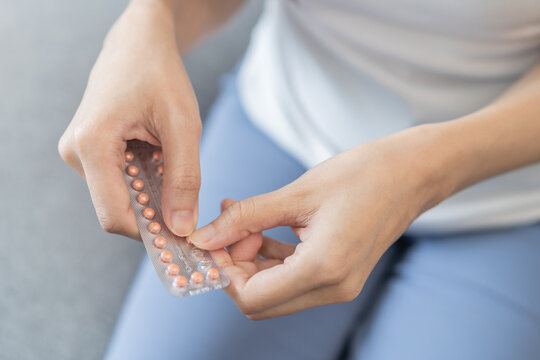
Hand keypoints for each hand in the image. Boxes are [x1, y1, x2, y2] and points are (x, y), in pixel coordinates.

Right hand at [58, 2, 200, 238]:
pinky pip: (119, 180)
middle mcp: (76, 153)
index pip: (114, 215)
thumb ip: (183, 178)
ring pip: (120, 195)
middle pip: (117, 208)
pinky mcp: (89, 151)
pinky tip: (160, 157)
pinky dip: (145, 179)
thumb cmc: (160, 75)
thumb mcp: (183, 125)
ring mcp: (79, 153)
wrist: (139, 43)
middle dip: (154, 214)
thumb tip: (181, 227)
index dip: (149, 234)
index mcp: (91, 145)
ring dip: (152, 192)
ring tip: (173, 163)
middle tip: (190, 208)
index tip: (184, 241)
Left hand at [192, 129, 441, 318]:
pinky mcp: (339, 275)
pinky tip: (260, 226)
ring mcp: (339, 285)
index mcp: (323, 269)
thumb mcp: (296, 192)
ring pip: (274, 292)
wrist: (411, 173)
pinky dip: (270, 258)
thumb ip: (246, 218)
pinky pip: (293, 279)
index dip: (223, 273)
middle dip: (234, 267)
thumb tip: (204, 237)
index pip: (252, 298)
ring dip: (249, 261)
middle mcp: (333, 288)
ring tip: (241, 219)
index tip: (211, 240)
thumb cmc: (362, 175)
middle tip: (227, 227)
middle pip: (261, 302)